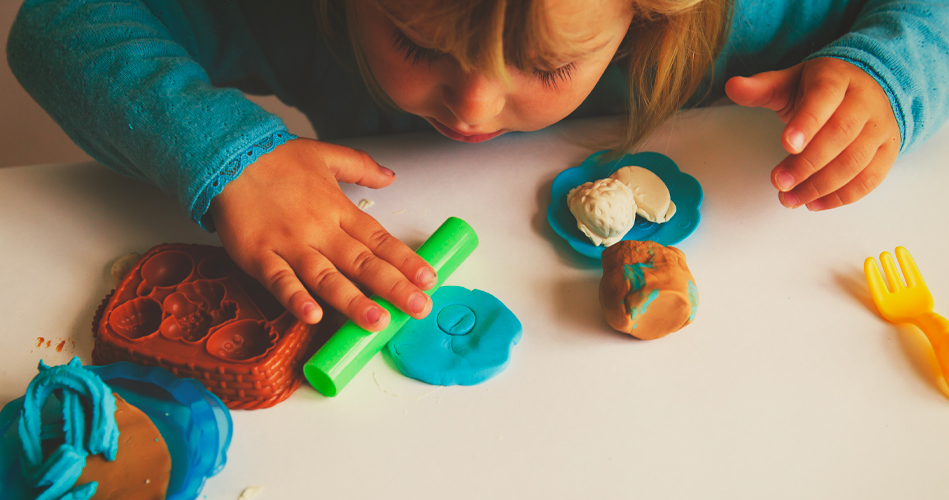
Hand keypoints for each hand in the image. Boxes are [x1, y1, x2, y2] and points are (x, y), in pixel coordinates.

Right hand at [209, 138, 436, 330]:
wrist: (227, 154)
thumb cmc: (276, 158)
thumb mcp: (325, 154)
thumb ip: (361, 167)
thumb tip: (390, 176)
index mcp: (338, 210)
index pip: (379, 240)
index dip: (406, 261)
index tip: (428, 280)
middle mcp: (319, 230)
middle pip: (362, 263)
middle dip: (393, 288)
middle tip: (418, 309)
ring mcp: (289, 245)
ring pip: (326, 278)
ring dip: (352, 301)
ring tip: (376, 322)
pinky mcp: (259, 256)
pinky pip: (279, 281)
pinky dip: (295, 298)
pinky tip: (313, 316)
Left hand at [725, 57, 900, 210]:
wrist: (867, 87)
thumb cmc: (820, 90)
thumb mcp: (789, 83)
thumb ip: (762, 88)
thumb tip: (732, 86)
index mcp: (837, 79)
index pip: (825, 98)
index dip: (806, 123)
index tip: (785, 145)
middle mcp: (865, 101)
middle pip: (840, 134)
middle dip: (807, 163)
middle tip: (779, 182)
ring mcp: (880, 127)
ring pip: (856, 160)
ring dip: (821, 186)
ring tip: (790, 199)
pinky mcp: (888, 150)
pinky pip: (871, 178)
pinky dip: (841, 196)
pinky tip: (814, 203)